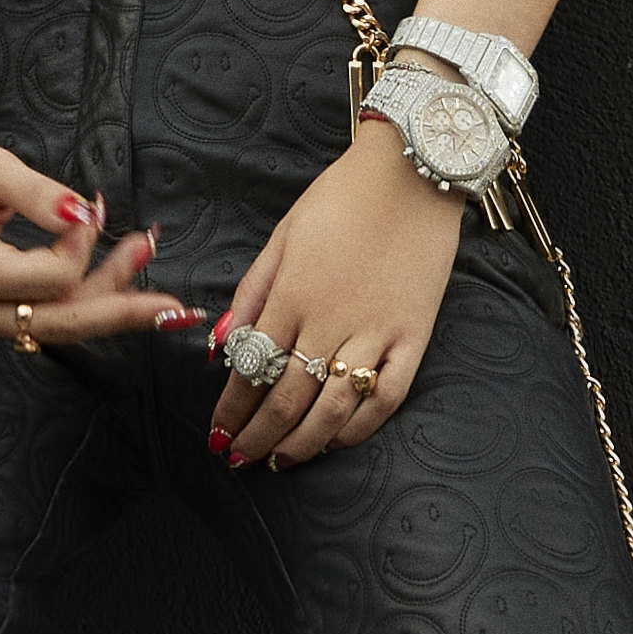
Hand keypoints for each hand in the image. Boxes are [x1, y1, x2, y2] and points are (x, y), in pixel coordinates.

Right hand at [0, 128, 189, 348]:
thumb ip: (40, 194)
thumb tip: (84, 215)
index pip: (51, 279)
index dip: (81, 247)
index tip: (88, 208)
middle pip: (63, 321)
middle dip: (123, 308)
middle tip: (177, 306)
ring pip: (58, 324)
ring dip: (109, 299)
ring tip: (148, 262)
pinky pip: (45, 316)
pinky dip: (83, 297)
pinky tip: (117, 274)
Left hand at [208, 119, 468, 466]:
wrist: (413, 173)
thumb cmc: (342, 198)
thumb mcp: (282, 236)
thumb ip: (251, 294)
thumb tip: (221, 347)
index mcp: (291, 295)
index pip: (251, 370)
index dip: (231, 411)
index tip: (217, 436)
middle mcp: (330, 321)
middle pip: (286, 399)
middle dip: (257, 437)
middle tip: (241, 459)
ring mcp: (376, 332)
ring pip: (332, 409)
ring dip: (301, 443)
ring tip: (280, 460)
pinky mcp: (415, 336)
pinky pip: (386, 396)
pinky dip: (360, 427)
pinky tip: (338, 440)